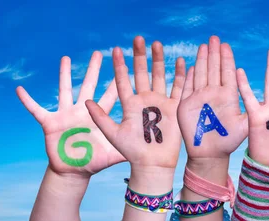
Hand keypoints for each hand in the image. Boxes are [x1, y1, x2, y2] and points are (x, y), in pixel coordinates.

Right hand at [16, 51, 123, 175]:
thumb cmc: (94, 161)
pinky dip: (27, 101)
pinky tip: (19, 89)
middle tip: (99, 52)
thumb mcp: (114, 153)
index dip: (115, 80)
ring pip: (65, 90)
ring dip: (64, 74)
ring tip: (66, 58)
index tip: (123, 65)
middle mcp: (82, 111)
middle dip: (94, 70)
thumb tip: (150, 148)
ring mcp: (66, 115)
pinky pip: (36, 110)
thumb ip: (129, 148)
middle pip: (89, 86)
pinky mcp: (50, 123)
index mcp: (98, 116)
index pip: (109, 95)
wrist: (74, 171)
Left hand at [86, 36, 184, 168]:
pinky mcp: (174, 108)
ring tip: (157, 43)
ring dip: (159, 60)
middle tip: (138, 38)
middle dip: (140, 56)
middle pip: (142, 73)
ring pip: (160, 76)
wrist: (153, 164)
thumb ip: (101, 118)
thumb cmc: (132, 152)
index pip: (123, 80)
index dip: (119, 65)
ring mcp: (160, 103)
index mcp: (130, 105)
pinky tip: (181, 61)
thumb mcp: (113, 134)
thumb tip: (86, 102)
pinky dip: (180, 75)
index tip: (115, 49)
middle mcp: (145, 100)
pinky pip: (178, 88)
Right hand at [176, 36, 244, 218]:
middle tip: (215, 38)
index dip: (226, 59)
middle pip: (213, 69)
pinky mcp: (186, 105)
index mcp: (228, 96)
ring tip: (204, 45)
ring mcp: (200, 98)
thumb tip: (266, 104)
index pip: (227, 73)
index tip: (226, 45)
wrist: (210, 154)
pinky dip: (188, 76)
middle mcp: (214, 94)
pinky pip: (187, 86)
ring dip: (202, 60)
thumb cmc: (228, 142)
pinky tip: (189, 64)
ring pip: (201, 74)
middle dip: (214, 53)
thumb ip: (251, 114)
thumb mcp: (244, 127)